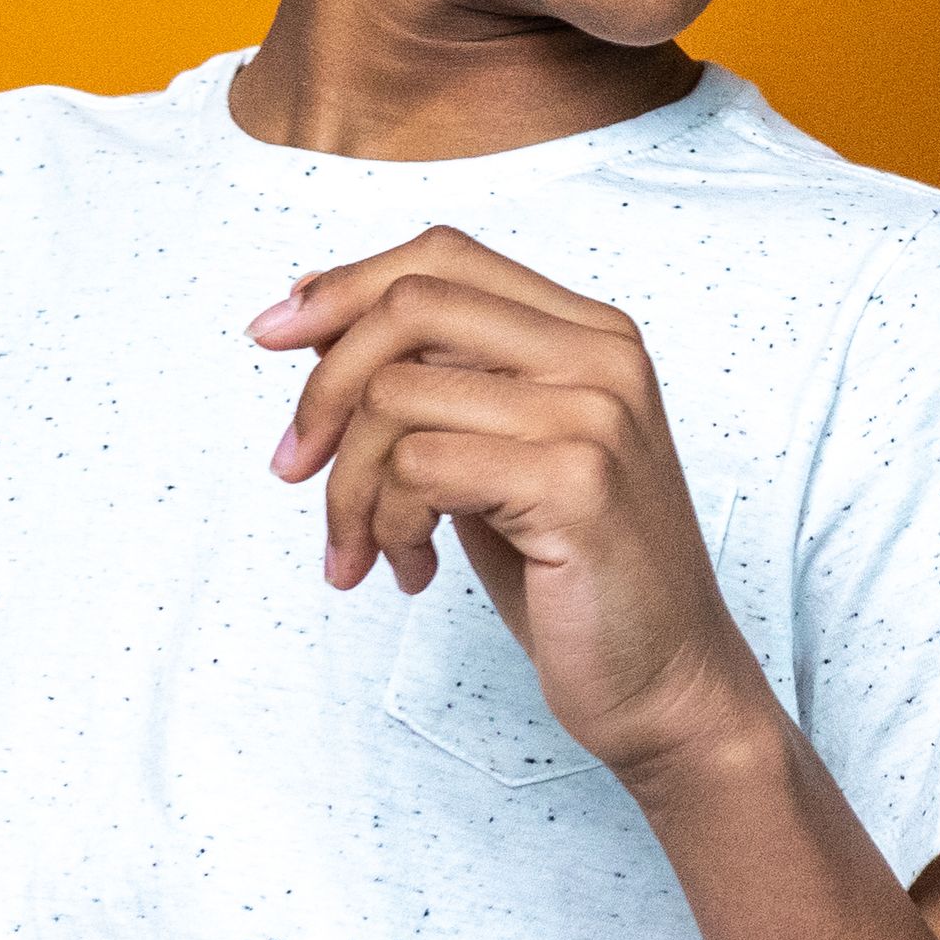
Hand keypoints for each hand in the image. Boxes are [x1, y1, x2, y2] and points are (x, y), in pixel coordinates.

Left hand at [255, 227, 776, 787]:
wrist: (667, 683)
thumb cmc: (573, 578)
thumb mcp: (495, 458)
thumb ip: (436, 386)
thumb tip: (316, 316)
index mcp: (591, 334)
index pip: (445, 256)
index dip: (345, 285)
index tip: (272, 336)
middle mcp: (602, 356)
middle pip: (411, 308)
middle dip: (323, 390)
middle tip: (293, 469)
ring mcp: (595, 414)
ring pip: (396, 396)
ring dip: (350, 489)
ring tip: (367, 552)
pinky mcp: (575, 482)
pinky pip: (418, 468)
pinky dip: (386, 526)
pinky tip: (413, 572)